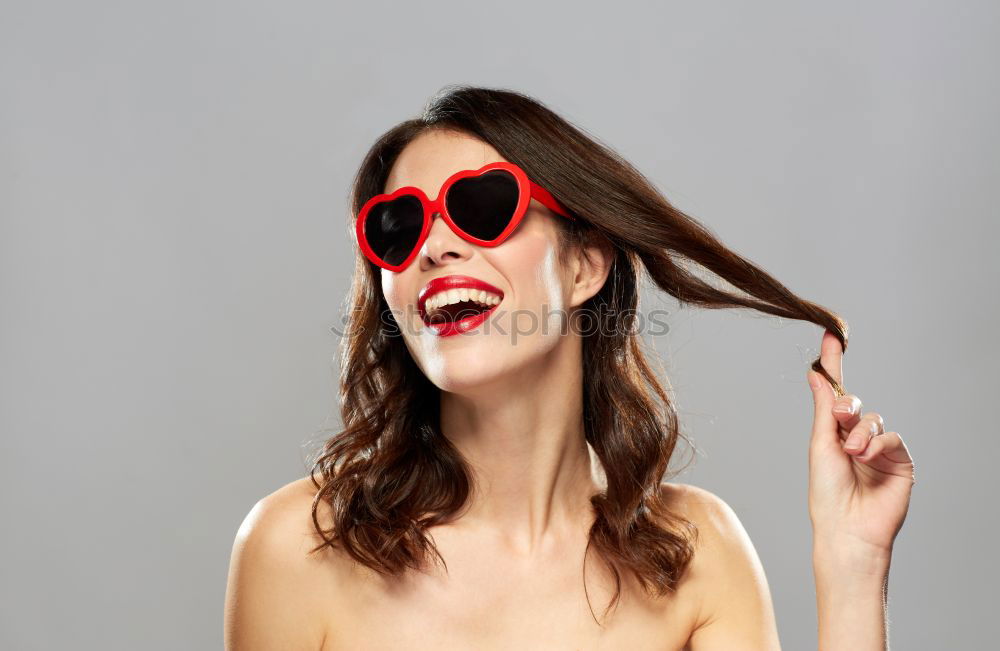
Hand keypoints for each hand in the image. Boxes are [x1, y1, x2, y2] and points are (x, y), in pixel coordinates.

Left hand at [806, 330, 915, 561]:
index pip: (835, 393)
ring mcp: (880, 450)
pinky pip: (893, 438)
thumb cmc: (827, 491)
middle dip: (847, 408)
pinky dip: (879, 444)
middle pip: (855, 403)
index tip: (830, 336)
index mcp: (833, 433)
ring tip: (852, 452)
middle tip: (840, 420)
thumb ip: (824, 408)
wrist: (847, 527)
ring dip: (861, 432)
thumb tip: (815, 373)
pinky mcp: (901, 462)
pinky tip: (866, 457)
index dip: (833, 364)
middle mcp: (856, 438)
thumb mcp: (820, 443)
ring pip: (875, 419)